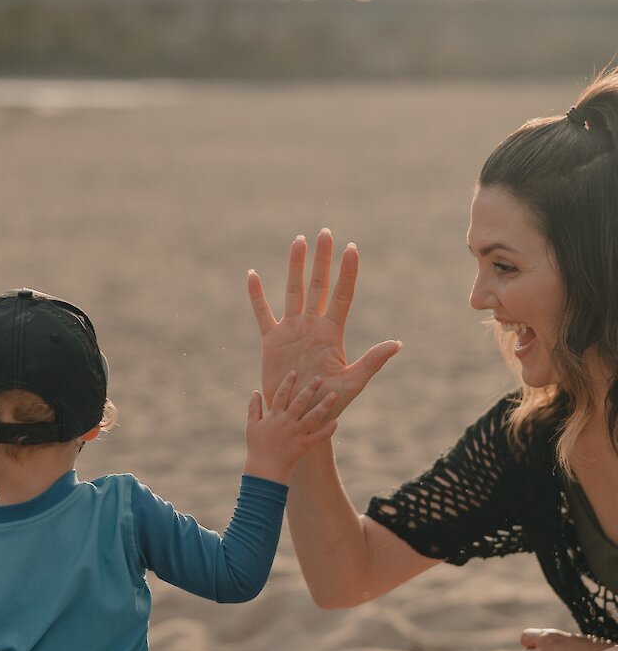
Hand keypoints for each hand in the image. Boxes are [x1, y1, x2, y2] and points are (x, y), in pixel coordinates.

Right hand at [244, 372, 337, 483]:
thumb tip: (255, 392)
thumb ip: (254, 408)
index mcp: (274, 416)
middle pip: (300, 402)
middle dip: (310, 389)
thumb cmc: (257, 446)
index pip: (281, 395)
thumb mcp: (251, 425)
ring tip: (334, 395)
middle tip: (320, 378)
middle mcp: (287, 422)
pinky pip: (318, 437)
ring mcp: (296, 434)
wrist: (264, 469)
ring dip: (324, 406)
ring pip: (313, 417)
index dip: (288, 382)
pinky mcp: (304, 445)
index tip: (294, 372)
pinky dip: (327, 431)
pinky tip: (336, 422)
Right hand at [247, 229, 400, 414]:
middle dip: (322, 259)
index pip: (342, 295)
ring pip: (293, 291)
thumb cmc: (328, 405)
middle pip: (318, 285)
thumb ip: (371, 362)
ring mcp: (292, 331)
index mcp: (333, 334)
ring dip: (295, 267)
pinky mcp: (272, 341)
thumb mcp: (352, 383)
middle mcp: (313, 326)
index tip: (352, 248)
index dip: (347, 272)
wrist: (300, 417)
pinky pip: (263, 313)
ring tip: (299, 241)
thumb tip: (397, 344)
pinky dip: (257, 295)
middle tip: (325, 233)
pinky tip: (253, 275)